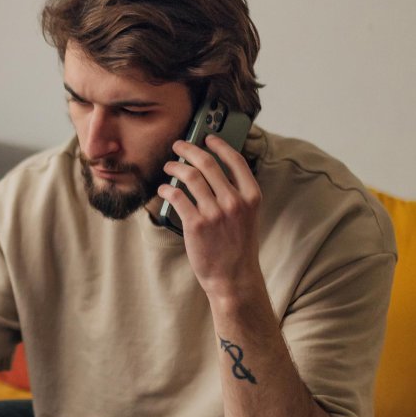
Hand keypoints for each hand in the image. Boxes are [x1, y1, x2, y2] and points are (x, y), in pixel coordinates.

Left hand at [158, 134, 264, 299]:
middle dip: (189, 149)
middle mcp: (234, 201)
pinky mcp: (196, 224)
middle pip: (208, 163)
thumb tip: (215, 171)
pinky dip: (167, 188)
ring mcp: (215, 212)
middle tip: (178, 146)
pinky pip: (177, 196)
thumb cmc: (238, 247)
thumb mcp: (247, 216)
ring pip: (190, 176)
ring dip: (175, 167)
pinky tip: (164, 188)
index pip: (235, 160)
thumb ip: (236, 194)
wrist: (233, 278)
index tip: (207, 138)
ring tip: (168, 166)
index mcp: (251, 197)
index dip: (220, 145)